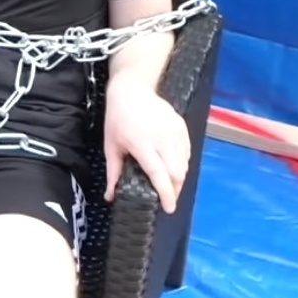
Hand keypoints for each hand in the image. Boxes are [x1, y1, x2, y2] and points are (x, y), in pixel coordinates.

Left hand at [103, 89, 189, 213]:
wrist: (132, 90)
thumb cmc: (118, 118)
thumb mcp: (111, 146)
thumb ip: (113, 173)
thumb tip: (110, 196)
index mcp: (142, 144)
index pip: (159, 174)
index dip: (166, 194)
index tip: (168, 208)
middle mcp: (162, 138)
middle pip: (177, 173)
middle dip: (175, 190)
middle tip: (167, 198)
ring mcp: (174, 131)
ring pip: (184, 164)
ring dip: (179, 178)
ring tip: (169, 184)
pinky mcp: (181, 126)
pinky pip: (187, 151)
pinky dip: (183, 163)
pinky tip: (173, 166)